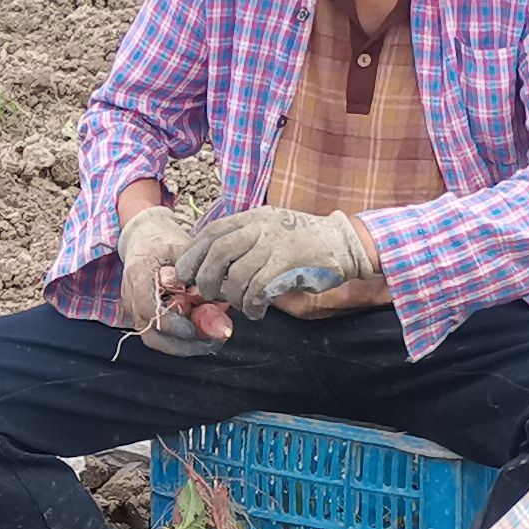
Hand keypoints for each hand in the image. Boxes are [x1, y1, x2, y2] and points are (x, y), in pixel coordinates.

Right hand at [114, 206, 206, 351]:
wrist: (143, 237)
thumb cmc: (162, 239)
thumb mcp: (178, 244)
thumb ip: (191, 267)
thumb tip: (211, 290)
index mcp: (138, 276)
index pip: (149, 309)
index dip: (172, 323)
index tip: (194, 329)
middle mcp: (132, 298)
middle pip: (151, 334)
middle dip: (181, 345)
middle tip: (210, 342)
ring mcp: (136, 309)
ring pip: (155, 339)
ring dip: (183, 346)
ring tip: (210, 341)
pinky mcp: (145, 315)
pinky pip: (160, 334)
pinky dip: (181, 339)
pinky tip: (203, 334)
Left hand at [171, 206, 382, 318]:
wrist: (344, 242)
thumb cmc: (302, 242)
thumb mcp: (269, 231)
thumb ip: (243, 244)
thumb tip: (211, 270)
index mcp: (253, 217)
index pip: (212, 232)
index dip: (192, 254)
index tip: (183, 273)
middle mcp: (261, 227)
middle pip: (218, 252)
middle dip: (206, 278)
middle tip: (207, 294)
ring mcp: (275, 244)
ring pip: (237, 274)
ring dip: (232, 296)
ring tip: (239, 305)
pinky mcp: (288, 264)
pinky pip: (259, 288)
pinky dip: (252, 304)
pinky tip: (256, 311)